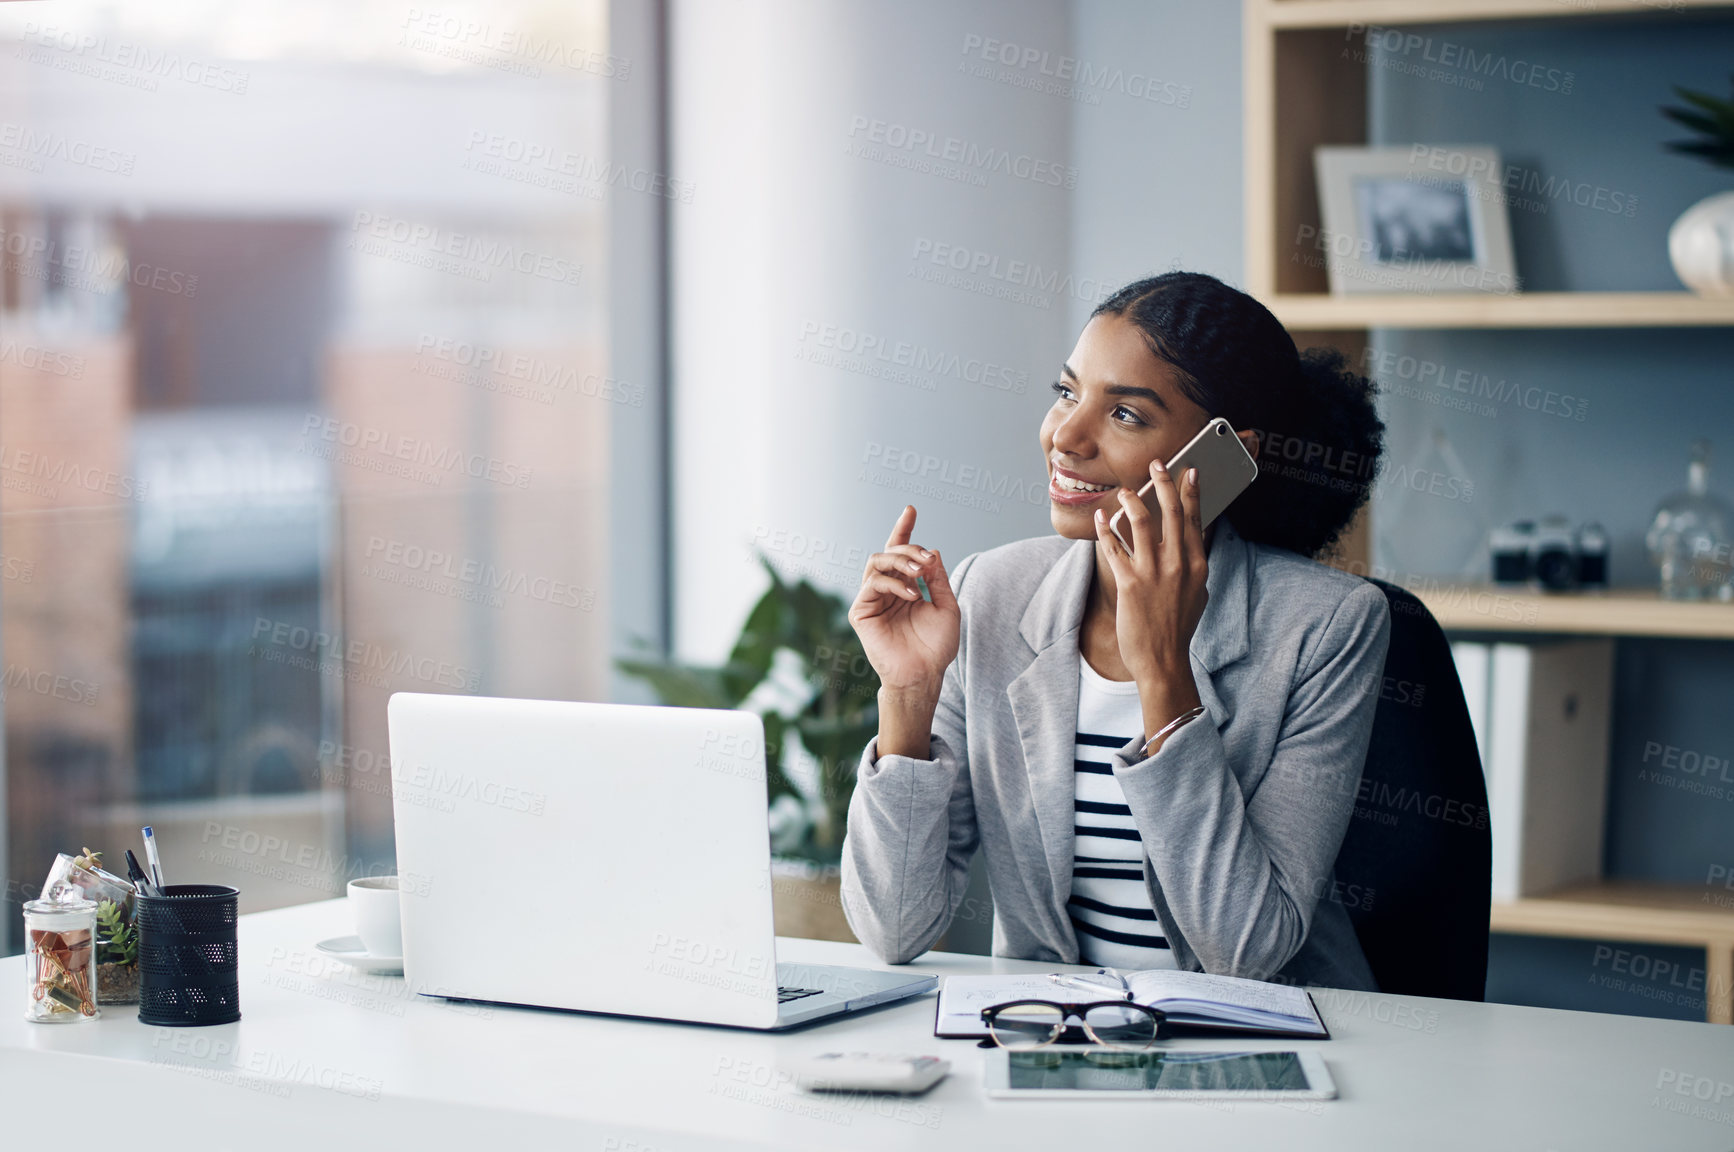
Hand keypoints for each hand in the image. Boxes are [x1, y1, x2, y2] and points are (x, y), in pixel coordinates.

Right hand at [849, 505, 959, 698]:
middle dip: (909, 548)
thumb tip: (932, 550)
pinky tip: (912, 595)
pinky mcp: (861, 612)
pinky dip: (894, 583)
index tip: (911, 509)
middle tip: (926, 559)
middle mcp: (886, 590)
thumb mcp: (946, 606)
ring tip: (920, 573)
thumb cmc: (936, 646)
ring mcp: (872, 600)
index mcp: (905, 587)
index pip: (901, 553)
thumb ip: (938, 578)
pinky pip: (873, 583)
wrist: (924, 674)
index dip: (904, 530)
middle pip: (889, 552)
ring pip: (877, 561)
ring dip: (900, 560)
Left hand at [1093, 457, 1207, 725]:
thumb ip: (1193, 566)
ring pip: (1140, 522)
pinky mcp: (1129, 584)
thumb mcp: (1197, 593)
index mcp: (1198, 565)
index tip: (1188, 471)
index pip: (1195, 520)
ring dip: (1130, 500)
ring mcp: (1153, 573)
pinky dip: (1105, 529)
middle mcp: (1178, 565)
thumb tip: (1191, 542)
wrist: (1163, 661)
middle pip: (1171, 512)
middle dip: (1164, 483)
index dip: (1191, 493)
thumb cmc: (1178, 628)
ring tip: (1123, 490)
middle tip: (1156, 464)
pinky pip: (1114, 547)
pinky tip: (1101, 518)